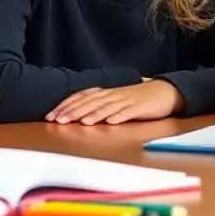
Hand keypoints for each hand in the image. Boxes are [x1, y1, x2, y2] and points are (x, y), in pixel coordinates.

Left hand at [46, 81, 185, 125]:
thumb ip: (99, 106)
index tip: (51, 116)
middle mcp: (113, 95)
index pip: (82, 97)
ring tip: (80, 122)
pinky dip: (118, 117)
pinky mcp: (140, 107)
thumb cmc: (137, 99)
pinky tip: (110, 123)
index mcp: (106, 93)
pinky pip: (128, 112)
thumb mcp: (115, 101)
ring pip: (106, 107)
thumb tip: (77, 116)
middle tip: (57, 121)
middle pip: (90, 102)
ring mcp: (126, 101)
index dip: (66, 106)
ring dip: (93, 114)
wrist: (164, 92)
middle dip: (73, 111)